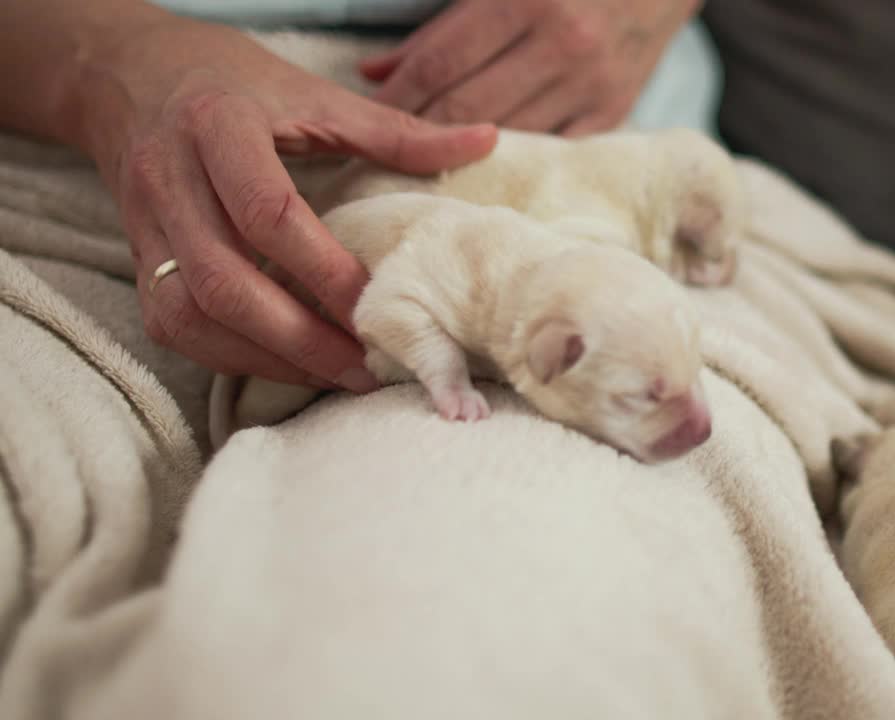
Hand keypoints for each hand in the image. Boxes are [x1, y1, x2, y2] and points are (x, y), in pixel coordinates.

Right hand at [76, 14, 497, 390]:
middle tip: (363, 367)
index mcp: (220, 125)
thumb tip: (483, 141)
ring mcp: (145, 222)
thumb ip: (396, 130)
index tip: (379, 306)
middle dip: (298, 336)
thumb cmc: (235, 82)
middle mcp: (169, 177)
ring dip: (264, 356)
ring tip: (334, 375)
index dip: (325, 270)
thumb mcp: (313, 94)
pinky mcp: (136, 256)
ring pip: (190, 312)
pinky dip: (229, 355)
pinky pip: (172, 324)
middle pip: (223, 279)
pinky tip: (285, 364)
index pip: (267, 213)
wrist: (131, 74)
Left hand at [358, 0, 699, 135]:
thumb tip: (379, 70)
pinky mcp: (613, 111)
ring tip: (422, 160)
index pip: (442, 60)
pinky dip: (513, 160)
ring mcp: (592, 84)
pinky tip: (481, 167)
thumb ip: (443, 23)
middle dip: (419, 129)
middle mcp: (563, 45)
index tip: (371, 112)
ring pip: (507, 137)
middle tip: (385, 147)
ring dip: (459, 151)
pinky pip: (551, 149)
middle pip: (468, 108)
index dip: (398, 92)